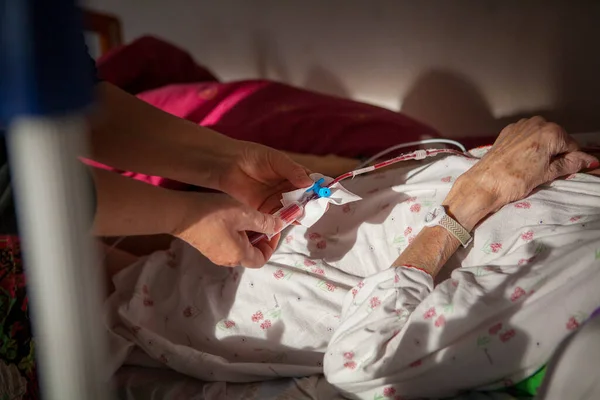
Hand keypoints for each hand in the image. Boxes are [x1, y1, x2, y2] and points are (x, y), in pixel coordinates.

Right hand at [171, 192, 284, 267]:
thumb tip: (279, 226)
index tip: (273, 228)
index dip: (271, 245)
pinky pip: (227, 243)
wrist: (178, 213)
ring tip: (248, 216)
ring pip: (239, 248)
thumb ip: (263, 221)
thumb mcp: (243, 214)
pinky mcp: (206, 246)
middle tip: (262, 219)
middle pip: (250, 254)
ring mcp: (214, 254)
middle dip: (260, 238)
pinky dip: (235, 233)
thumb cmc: (213, 213)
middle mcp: (227, 260)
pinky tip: (232, 217)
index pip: (262, 259)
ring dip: (248, 235)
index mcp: (238, 256)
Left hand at [217, 141, 313, 212]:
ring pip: (294, 209)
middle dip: (312, 203)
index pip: (311, 182)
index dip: (320, 188)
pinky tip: (294, 220)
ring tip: (308, 214)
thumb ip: (293, 171)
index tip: (328, 193)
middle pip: (305, 198)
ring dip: (301, 212)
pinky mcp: (265, 210)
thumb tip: (310, 183)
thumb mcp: (276, 160)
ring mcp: (277, 200)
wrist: (228, 164)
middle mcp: (287, 188)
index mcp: (293, 174)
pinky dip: (287, 219)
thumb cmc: (253, 156)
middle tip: (320, 207)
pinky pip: (279, 217)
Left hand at [443, 117, 597, 229]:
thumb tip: (589, 160)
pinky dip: (528, 146)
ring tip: (530, 166)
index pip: (572, 145)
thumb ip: (571, 164)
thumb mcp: (548, 173)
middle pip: (557, 139)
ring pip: (541, 137)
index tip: (562, 170)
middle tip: (543, 170)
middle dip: (555, 153)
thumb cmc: (515, 180)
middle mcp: (536, 123)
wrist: (484, 183)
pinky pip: (527, 136)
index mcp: (551, 132)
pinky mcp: (508, 131)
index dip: (570, 159)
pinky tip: (521, 159)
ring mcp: (520, 125)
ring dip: (542, 149)